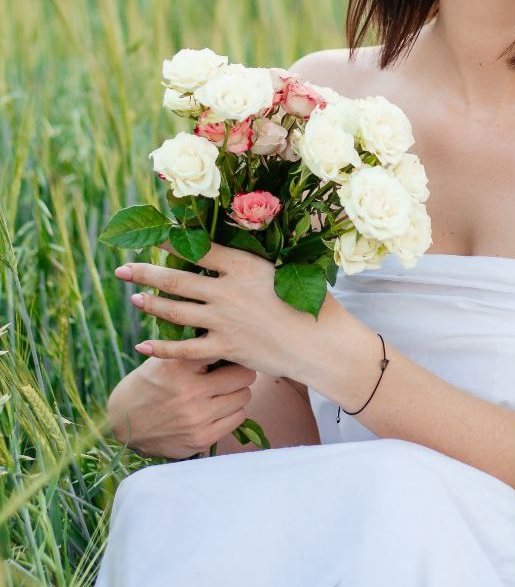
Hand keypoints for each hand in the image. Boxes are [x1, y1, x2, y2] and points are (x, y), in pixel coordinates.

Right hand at [107, 356, 256, 459]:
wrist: (121, 426)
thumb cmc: (145, 386)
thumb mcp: (160, 360)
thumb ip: (189, 349)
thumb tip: (220, 332)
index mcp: (178, 366)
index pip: (222, 347)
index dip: (228, 346)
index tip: (228, 348)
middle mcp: (190, 393)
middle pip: (243, 375)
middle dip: (240, 371)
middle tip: (231, 371)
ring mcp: (197, 419)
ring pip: (244, 397)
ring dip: (236, 393)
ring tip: (224, 391)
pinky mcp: (201, 439)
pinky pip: (237, 419)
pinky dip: (232, 412)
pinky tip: (219, 408)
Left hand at [114, 240, 340, 380]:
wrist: (319, 342)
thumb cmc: (310, 302)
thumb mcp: (284, 269)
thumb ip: (252, 264)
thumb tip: (230, 253)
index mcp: (243, 265)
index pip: (200, 249)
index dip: (173, 241)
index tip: (154, 236)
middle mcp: (227, 290)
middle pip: (176, 279)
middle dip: (145, 273)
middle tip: (122, 268)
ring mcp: (223, 320)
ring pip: (176, 311)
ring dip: (151, 303)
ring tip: (134, 297)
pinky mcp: (225, 348)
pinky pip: (184, 350)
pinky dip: (161, 347)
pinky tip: (143, 345)